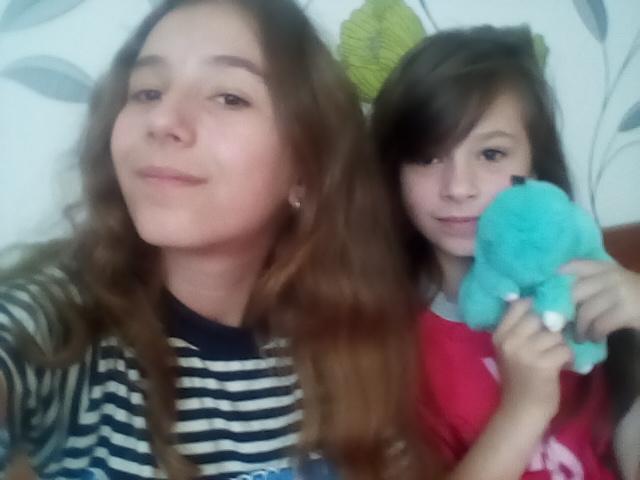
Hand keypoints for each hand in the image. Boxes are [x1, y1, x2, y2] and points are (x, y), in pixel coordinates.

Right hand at [493, 299, 572, 419]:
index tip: (541, 315)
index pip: (518, 305)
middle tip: (551, 340)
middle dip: (549, 328)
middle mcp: (510, 341)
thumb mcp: (509, 350)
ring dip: (559, 345)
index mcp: (499, 335)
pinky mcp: (543, 365)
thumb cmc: (518, 378)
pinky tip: (562, 365)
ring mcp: (526, 353)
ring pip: (554, 335)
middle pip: (538, 317)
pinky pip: (564, 350)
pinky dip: (568, 357)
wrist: (521, 409)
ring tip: (555, 356)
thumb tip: (545, 307)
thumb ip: (519, 330)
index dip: (534, 305)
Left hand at [560, 260, 639, 341]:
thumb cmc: (634, 298)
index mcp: (606, 267)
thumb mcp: (614, 283)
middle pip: (575, 292)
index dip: (557, 278)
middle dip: (563, 311)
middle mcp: (612, 276)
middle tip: (559, 325)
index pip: (575, 266)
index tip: (546, 294)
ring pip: (586, 311)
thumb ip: (591, 284)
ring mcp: (620, 292)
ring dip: (579, 328)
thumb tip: (557, 297)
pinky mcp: (628, 311)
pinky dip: (594, 334)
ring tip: (579, 336)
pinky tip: (595, 338)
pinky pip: (600, 324)